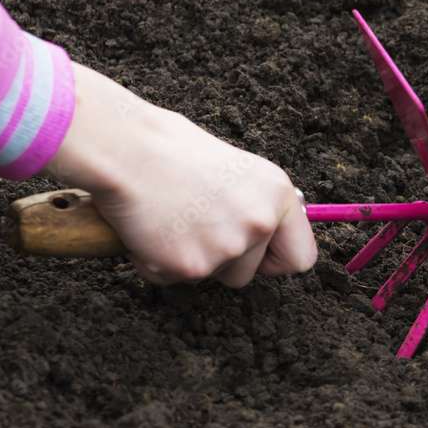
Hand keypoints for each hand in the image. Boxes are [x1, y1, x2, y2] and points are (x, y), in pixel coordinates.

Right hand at [41, 63, 317, 286]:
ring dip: (190, 259)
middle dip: (221, 260)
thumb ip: (255, 204)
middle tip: (192, 224)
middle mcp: (261, 223)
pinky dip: (156, 261)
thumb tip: (263, 233)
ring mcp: (228, 247)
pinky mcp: (192, 266)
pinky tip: (149, 228)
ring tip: (170, 219)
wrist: (126, 150)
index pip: (301, 257)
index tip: (256, 258)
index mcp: (278, 195)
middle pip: (248, 274)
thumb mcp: (236, 170)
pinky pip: (174, 278)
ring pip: (212, 277)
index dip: (274, 261)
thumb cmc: (170, 149)